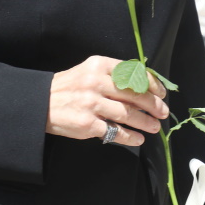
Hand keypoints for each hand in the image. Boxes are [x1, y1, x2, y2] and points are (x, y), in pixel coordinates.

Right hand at [46, 55, 168, 146]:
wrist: (41, 103)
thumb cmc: (69, 87)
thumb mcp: (89, 71)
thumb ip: (113, 76)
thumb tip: (143, 88)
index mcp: (99, 65)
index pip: (133, 73)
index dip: (152, 84)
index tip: (161, 93)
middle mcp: (96, 82)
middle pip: (134, 94)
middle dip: (153, 104)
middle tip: (163, 112)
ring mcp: (92, 104)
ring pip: (128, 114)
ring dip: (145, 122)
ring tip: (154, 127)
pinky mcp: (88, 124)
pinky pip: (115, 131)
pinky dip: (130, 136)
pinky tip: (138, 138)